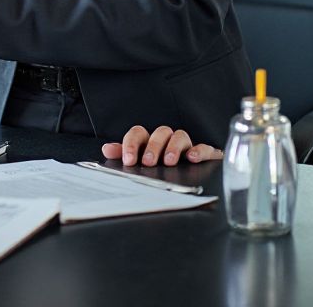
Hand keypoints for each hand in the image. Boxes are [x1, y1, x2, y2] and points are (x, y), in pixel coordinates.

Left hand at [102, 125, 222, 166]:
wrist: (191, 179)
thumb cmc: (162, 167)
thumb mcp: (140, 162)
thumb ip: (124, 155)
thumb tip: (107, 150)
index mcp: (150, 141)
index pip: (138, 133)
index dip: (131, 144)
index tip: (128, 160)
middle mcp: (167, 140)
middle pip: (159, 132)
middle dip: (153, 146)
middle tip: (148, 162)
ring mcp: (186, 146)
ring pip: (180, 136)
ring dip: (173, 147)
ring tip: (169, 162)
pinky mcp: (205, 154)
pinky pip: (205, 147)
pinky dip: (200, 151)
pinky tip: (193, 158)